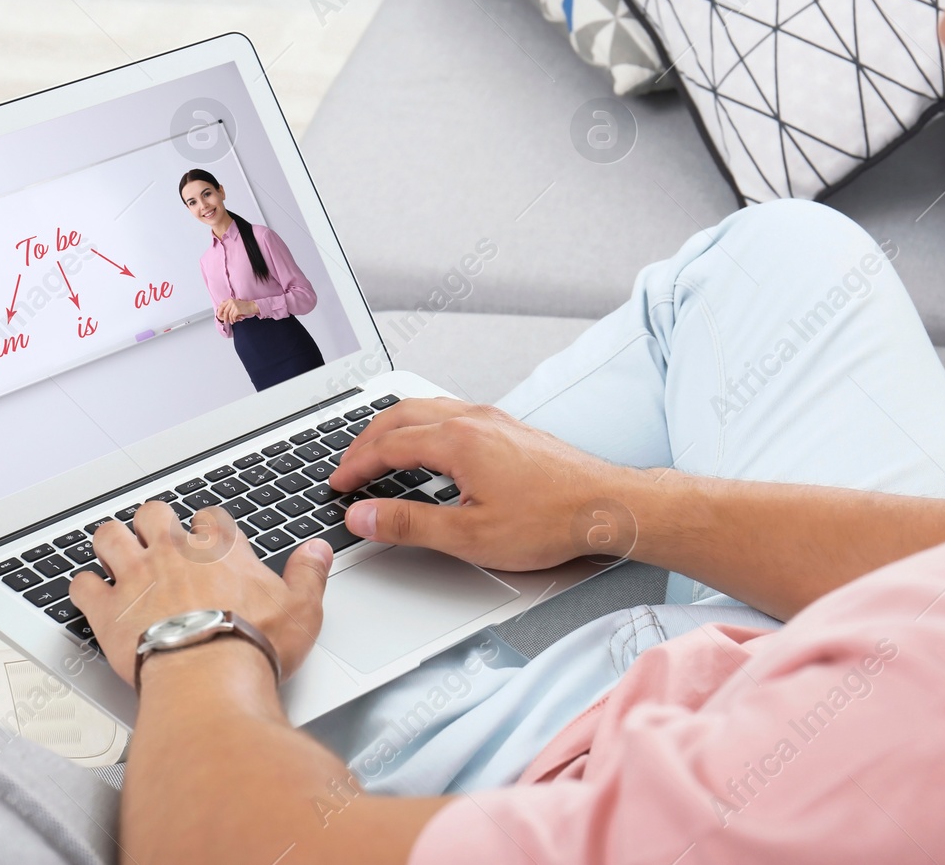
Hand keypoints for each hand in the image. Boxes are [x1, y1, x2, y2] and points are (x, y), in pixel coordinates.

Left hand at [69, 503, 331, 686]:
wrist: (208, 676)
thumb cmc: (252, 645)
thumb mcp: (301, 609)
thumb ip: (309, 575)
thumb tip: (317, 552)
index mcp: (219, 549)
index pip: (209, 518)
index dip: (206, 527)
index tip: (206, 538)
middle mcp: (173, 552)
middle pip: (153, 513)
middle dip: (153, 523)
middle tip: (156, 539)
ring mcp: (136, 576)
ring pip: (109, 536)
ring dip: (111, 542)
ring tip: (116, 552)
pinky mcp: (107, 608)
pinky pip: (82, 585)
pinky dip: (84, 589)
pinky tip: (90, 595)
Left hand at [217, 297, 259, 322]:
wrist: (251, 306)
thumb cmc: (243, 307)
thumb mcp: (235, 304)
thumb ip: (229, 306)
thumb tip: (222, 312)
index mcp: (230, 300)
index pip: (221, 306)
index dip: (219, 311)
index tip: (219, 316)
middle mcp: (231, 302)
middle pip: (225, 311)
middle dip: (224, 317)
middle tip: (225, 321)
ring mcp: (234, 305)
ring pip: (229, 315)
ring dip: (230, 320)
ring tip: (232, 322)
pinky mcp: (237, 310)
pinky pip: (233, 316)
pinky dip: (233, 320)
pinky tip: (235, 320)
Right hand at [328, 399, 641, 570]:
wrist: (607, 506)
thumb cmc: (550, 520)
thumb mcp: (469, 535)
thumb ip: (409, 524)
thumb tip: (363, 515)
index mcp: (458, 441)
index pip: (387, 446)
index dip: (355, 466)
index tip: (337, 484)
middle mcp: (473, 419)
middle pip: (400, 415)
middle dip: (365, 439)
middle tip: (346, 466)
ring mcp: (493, 419)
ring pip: (426, 408)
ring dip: (393, 427)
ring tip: (375, 450)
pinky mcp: (508, 427)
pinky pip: (450, 411)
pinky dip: (421, 425)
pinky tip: (425, 446)